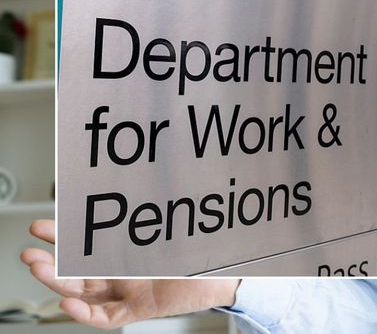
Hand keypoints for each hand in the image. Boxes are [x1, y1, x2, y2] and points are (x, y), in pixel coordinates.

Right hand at [20, 219, 240, 328]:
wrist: (229, 268)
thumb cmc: (201, 245)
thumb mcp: (166, 225)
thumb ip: (145, 211)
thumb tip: (128, 177)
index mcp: (123, 253)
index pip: (83, 247)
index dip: (61, 239)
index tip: (42, 226)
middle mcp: (121, 273)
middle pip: (75, 272)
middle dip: (50, 262)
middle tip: (29, 252)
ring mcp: (129, 292)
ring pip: (83, 293)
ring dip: (57, 283)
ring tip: (38, 269)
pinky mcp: (140, 309)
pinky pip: (106, 317)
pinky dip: (84, 313)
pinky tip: (67, 303)